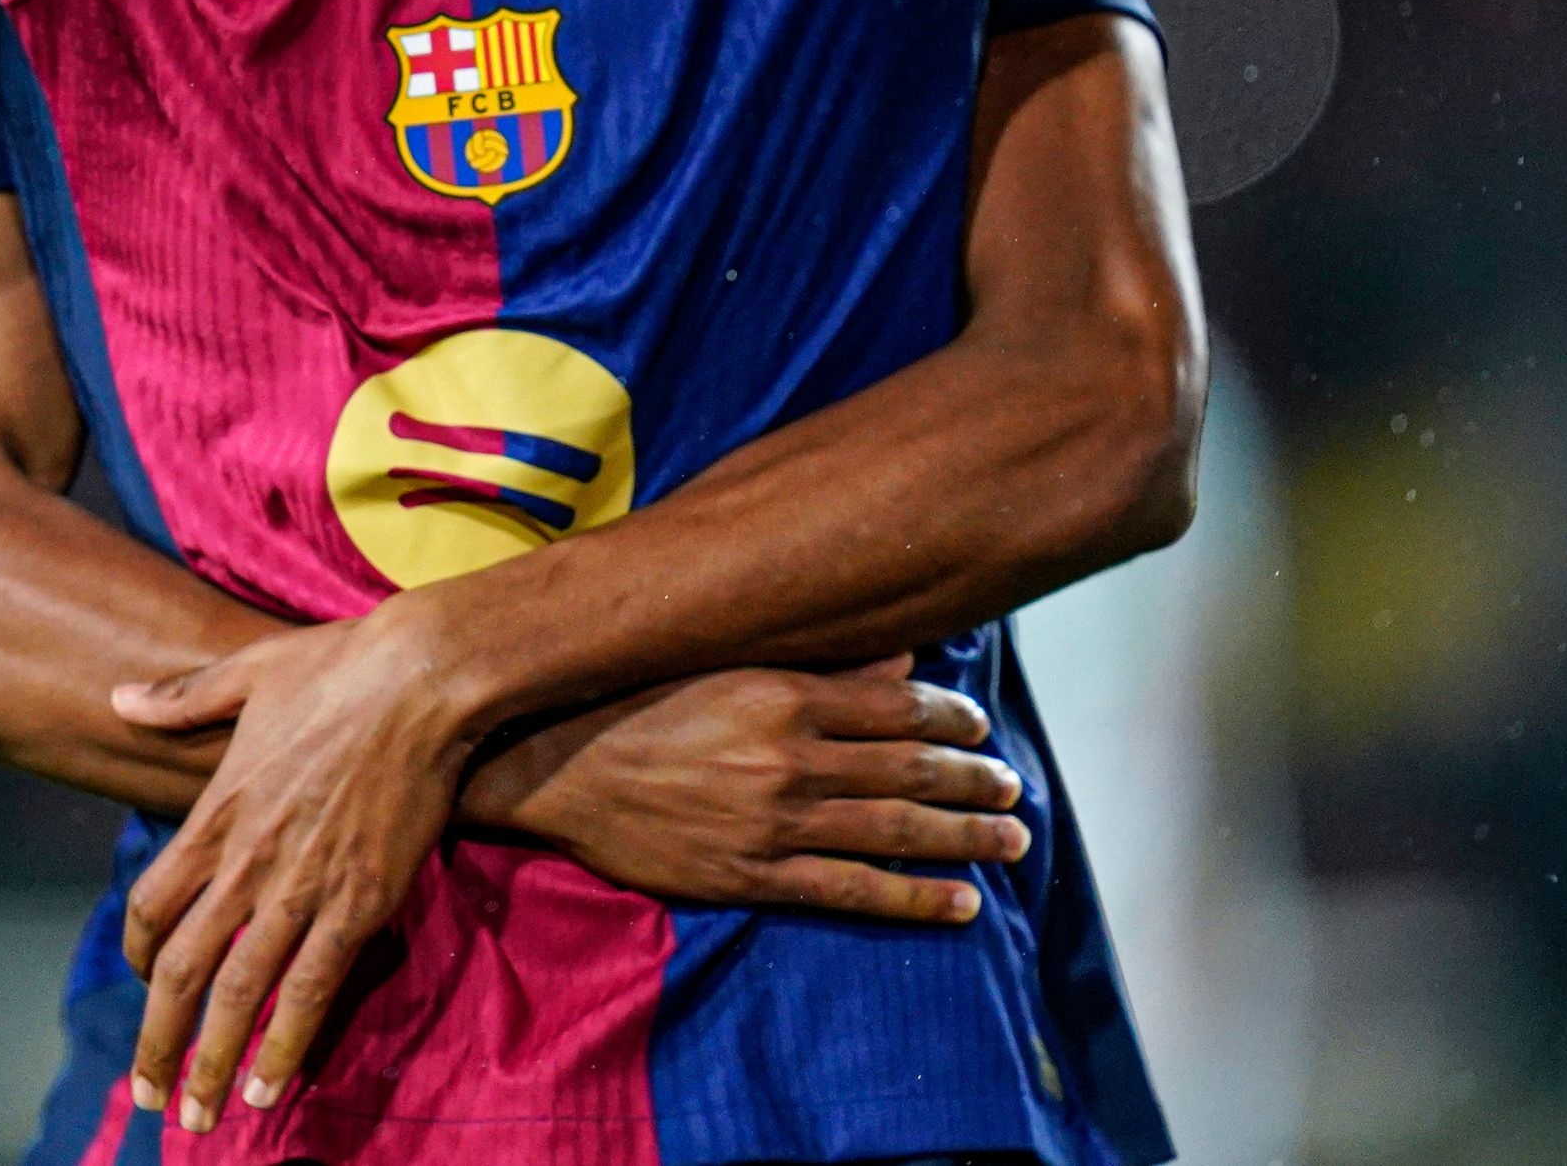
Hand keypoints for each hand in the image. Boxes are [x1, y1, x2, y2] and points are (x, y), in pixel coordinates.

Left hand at [110, 611, 478, 1135]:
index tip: (141, 983)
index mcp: (213, 814)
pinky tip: (268, 1087)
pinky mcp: (358, 905)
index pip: (149, 907)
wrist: (421, 679)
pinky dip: (284, 1047)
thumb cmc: (338, 667)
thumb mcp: (247, 673)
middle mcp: (245, 864)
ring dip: (210, 1064)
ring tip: (199, 1119)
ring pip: (238, 997)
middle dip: (158, 1044)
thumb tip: (117, 700)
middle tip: (145, 1099)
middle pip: (178, 973)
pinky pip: (310, 993)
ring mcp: (300, 890)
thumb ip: (180, 700)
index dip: (136, 955)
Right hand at [465, 655, 1025, 919]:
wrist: (552, 767)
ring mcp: (774, 821)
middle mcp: (789, 756)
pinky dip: (914, 898)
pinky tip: (961, 904)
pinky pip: (852, 890)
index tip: (981, 726)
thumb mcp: (720, 664)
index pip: (895, 705)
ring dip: (963, 836)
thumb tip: (897, 661)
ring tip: (1010, 840)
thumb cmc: (634, 704)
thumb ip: (811, 665)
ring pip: (894, 828)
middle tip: (1014, 790)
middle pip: (909, 768)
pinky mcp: (753, 875)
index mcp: (782, 693)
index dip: (951, 718)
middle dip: (972, 780)